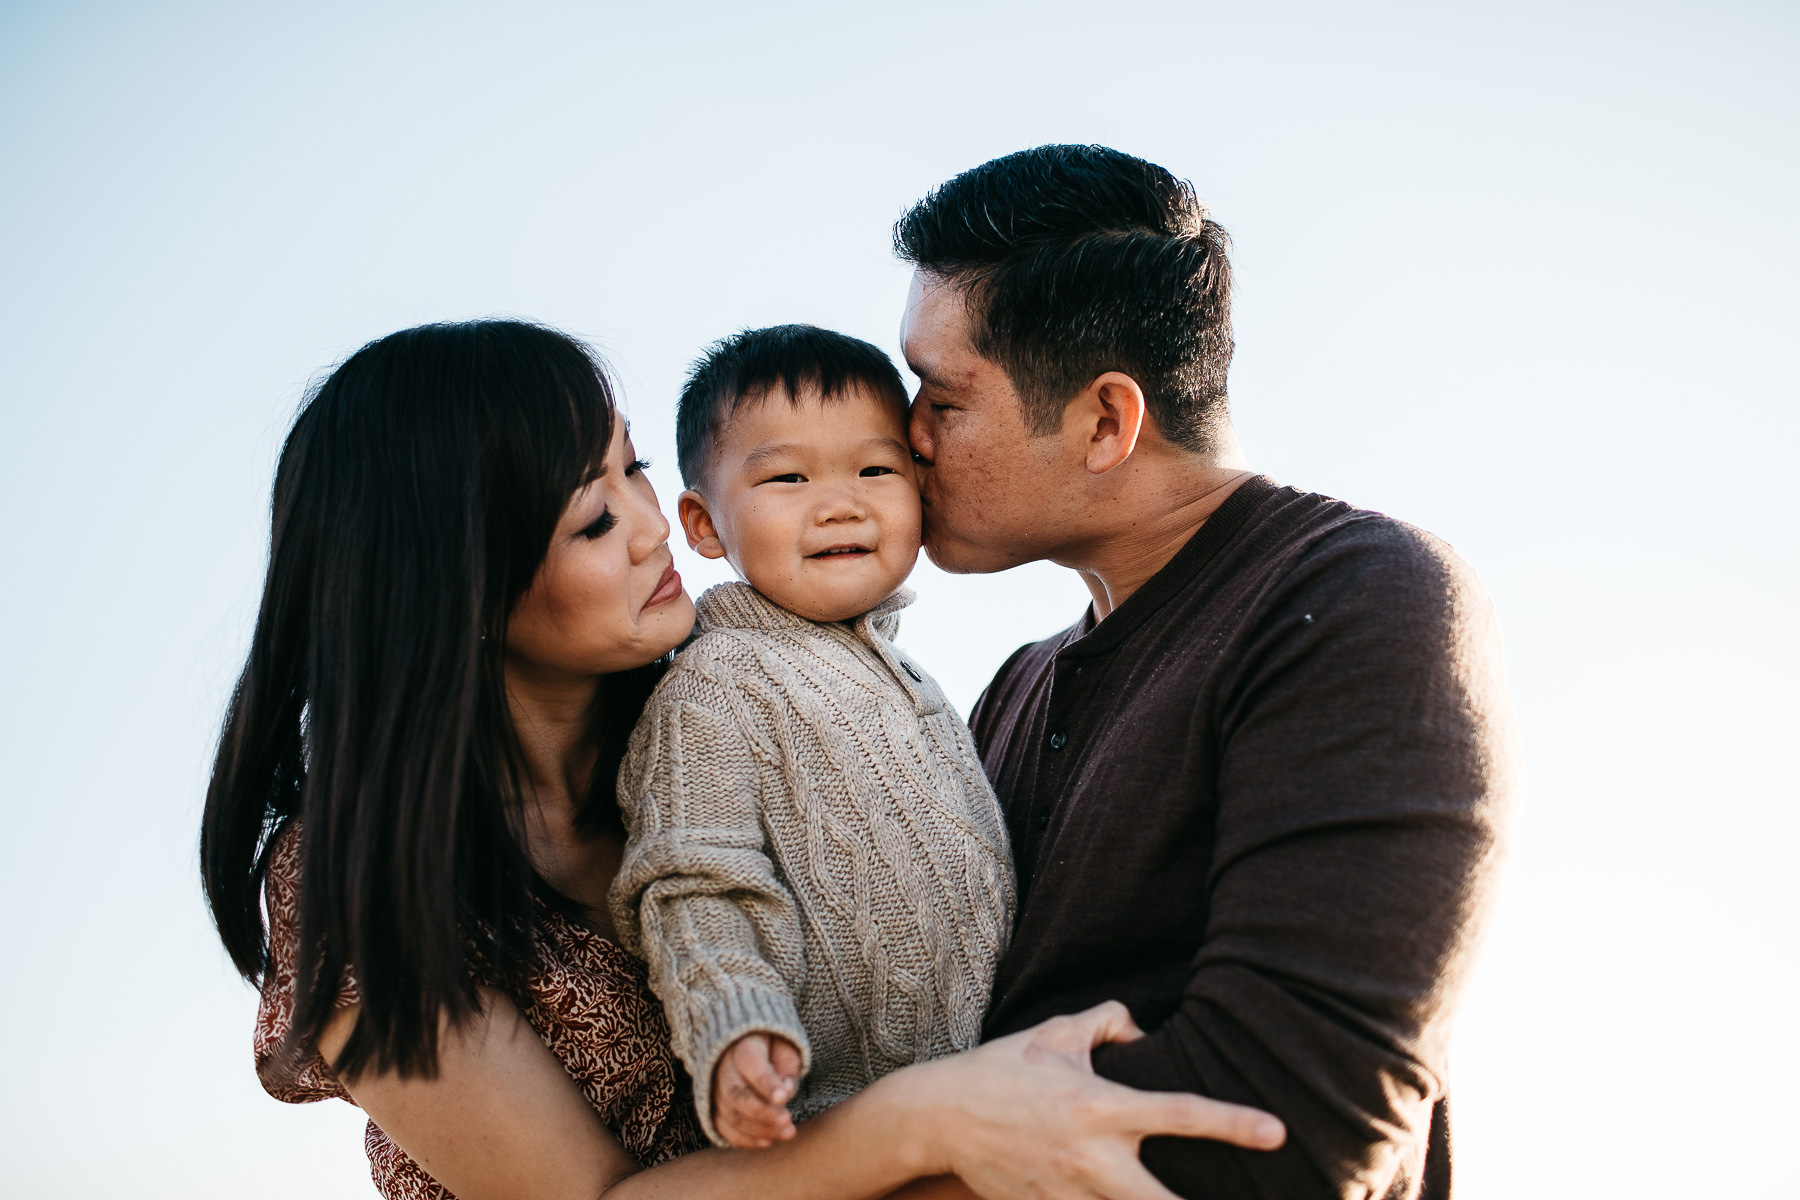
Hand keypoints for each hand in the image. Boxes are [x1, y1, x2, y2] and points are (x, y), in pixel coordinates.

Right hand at [712, 1032, 802, 1148]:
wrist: (747, 1045)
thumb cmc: (773, 1047)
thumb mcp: (786, 1047)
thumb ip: (786, 1066)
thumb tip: (784, 1093)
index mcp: (741, 1044)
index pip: (749, 1063)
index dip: (765, 1083)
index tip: (784, 1098)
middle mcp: (721, 1066)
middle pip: (735, 1093)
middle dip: (762, 1112)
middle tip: (787, 1120)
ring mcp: (714, 1087)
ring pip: (729, 1113)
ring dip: (758, 1129)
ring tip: (786, 1132)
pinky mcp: (713, 1106)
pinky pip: (722, 1126)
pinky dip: (743, 1138)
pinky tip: (766, 1141)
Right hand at [905, 1001, 1284, 1199]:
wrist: (939, 1116)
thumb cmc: (1004, 1068)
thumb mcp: (1057, 1033)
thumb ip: (1109, 1023)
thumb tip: (1146, 1030)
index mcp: (1099, 1107)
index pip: (1180, 1114)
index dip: (1232, 1124)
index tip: (1276, 1132)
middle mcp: (1090, 1158)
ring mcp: (1068, 1195)